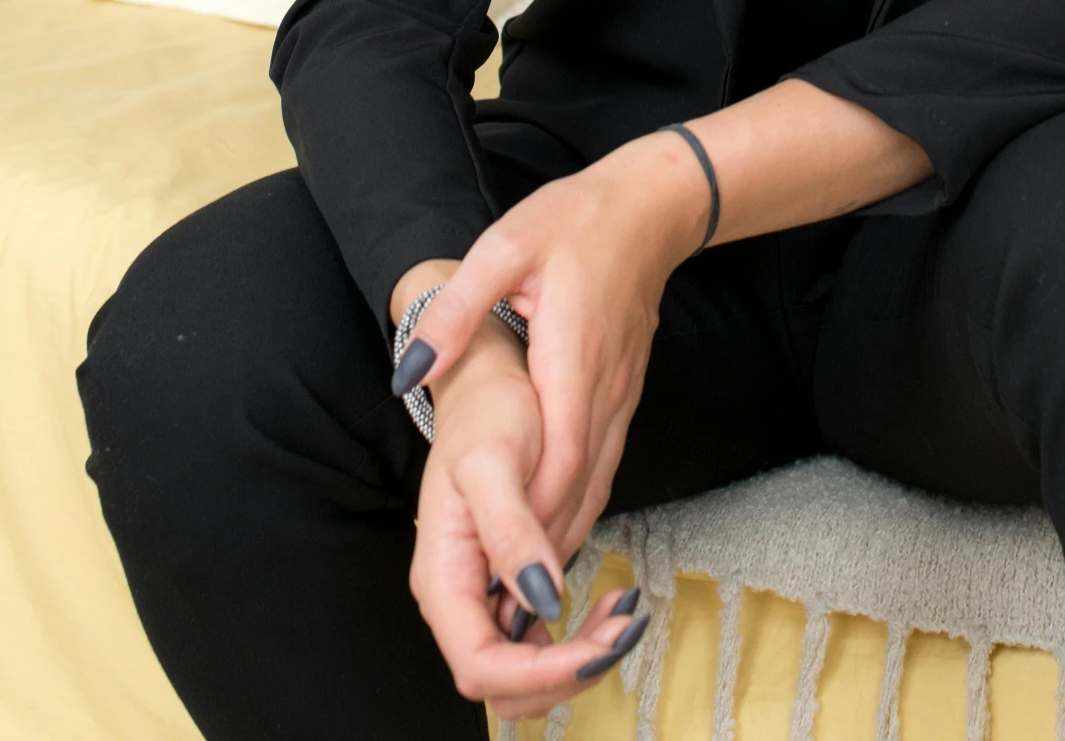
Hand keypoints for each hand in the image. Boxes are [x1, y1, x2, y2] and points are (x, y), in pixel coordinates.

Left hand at [395, 130, 708, 709]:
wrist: (652, 205)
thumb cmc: (573, 220)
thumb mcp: (503, 246)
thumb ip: (456, 310)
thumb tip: (407, 366)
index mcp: (573, 352)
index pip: (561, 452)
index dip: (536, 515)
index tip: (508, 568)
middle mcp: (605, 386)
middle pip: (579, 486)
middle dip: (541, 551)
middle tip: (501, 609)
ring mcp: (621, 396)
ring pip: (594, 484)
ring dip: (558, 538)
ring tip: (517, 595)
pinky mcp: (623, 396)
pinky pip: (601, 466)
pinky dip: (575, 508)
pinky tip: (548, 538)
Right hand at [410, 316, 651, 718]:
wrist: (489, 379)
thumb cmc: (485, 410)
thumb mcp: (494, 462)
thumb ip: (511, 535)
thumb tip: (543, 603)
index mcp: (443, 577)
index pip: (480, 665)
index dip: (539, 673)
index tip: (595, 649)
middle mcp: (457, 596)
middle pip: (503, 685)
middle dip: (566, 672)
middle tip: (620, 630)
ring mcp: (482, 593)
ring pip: (525, 668)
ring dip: (577, 658)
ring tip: (622, 614)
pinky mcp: (507, 582)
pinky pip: (539, 637)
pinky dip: (577, 635)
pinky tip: (609, 602)